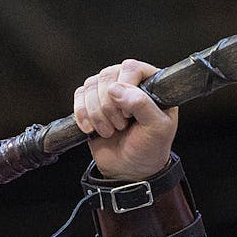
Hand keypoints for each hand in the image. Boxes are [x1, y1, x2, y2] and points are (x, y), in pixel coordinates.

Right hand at [73, 59, 177, 179]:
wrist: (130, 169)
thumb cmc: (149, 148)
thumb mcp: (157, 130)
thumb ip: (143, 105)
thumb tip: (116, 89)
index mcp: (152, 84)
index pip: (131, 67)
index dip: (126, 87)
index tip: (129, 113)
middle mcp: (130, 82)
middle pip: (107, 75)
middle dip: (109, 106)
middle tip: (121, 126)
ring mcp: (109, 90)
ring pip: (91, 85)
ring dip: (97, 113)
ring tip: (110, 131)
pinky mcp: (91, 101)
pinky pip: (79, 95)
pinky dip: (82, 114)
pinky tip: (92, 129)